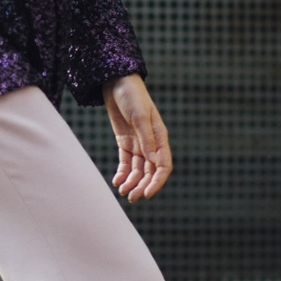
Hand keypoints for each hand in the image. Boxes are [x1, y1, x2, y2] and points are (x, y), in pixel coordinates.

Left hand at [105, 74, 171, 200]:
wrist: (116, 83)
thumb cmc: (132, 96)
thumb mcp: (139, 116)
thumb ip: (146, 139)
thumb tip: (154, 162)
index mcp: (160, 138)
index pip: (163, 166)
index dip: (157, 181)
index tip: (147, 193)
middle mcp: (151, 144)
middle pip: (150, 171)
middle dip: (142, 185)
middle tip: (132, 197)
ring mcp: (138, 144)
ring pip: (138, 170)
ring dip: (132, 182)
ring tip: (123, 192)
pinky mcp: (125, 142)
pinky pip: (126, 162)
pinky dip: (123, 173)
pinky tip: (117, 181)